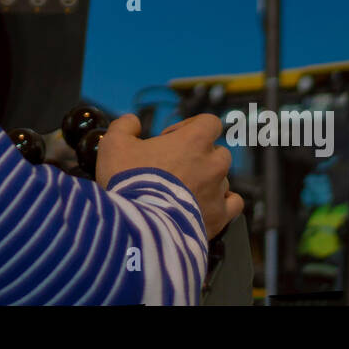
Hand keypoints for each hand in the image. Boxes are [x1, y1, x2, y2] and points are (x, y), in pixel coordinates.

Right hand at [95, 113, 243, 239]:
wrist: (140, 226)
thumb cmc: (129, 181)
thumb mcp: (114, 144)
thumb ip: (124, 126)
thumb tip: (132, 121)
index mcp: (193, 141)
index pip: (209, 122)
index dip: (190, 127)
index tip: (171, 139)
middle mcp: (212, 163)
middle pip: (218, 152)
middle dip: (200, 157)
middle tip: (174, 168)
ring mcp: (218, 191)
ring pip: (223, 179)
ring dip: (208, 182)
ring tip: (183, 193)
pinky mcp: (219, 217)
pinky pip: (233, 204)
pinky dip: (223, 203)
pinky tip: (208, 205)